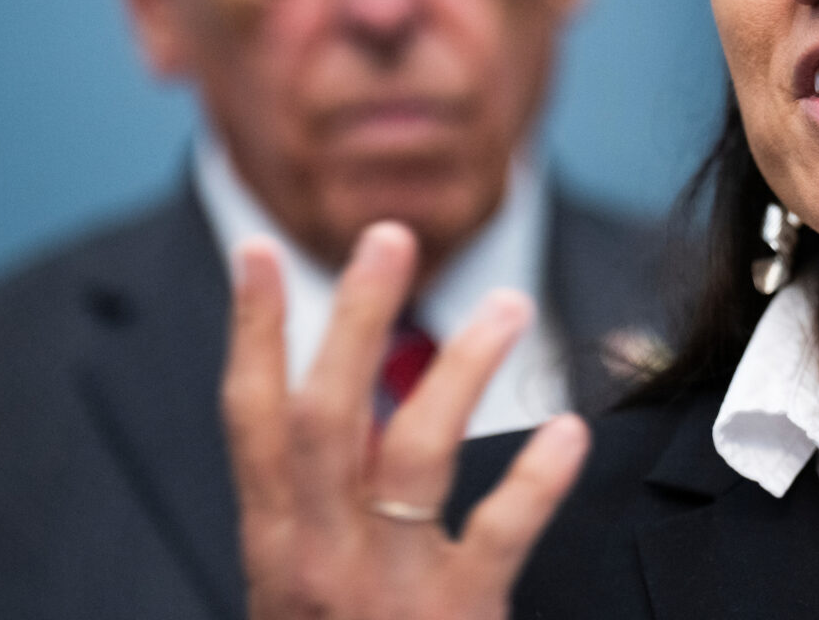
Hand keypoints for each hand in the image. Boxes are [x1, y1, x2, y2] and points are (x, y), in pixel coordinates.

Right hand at [222, 222, 590, 618]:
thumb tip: (357, 408)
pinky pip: (497, 536)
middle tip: (390, 235)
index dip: (252, 334)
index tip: (258, 254)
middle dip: (351, 319)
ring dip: (459, 370)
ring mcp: (382, 594)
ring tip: (511, 306)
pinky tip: (568, 429)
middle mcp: (315, 561)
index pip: (250, 421)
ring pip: (412, 456)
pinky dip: (534, 480)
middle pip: (325, 416)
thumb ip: (325, 506)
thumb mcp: (307, 589)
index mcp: (275, 547)